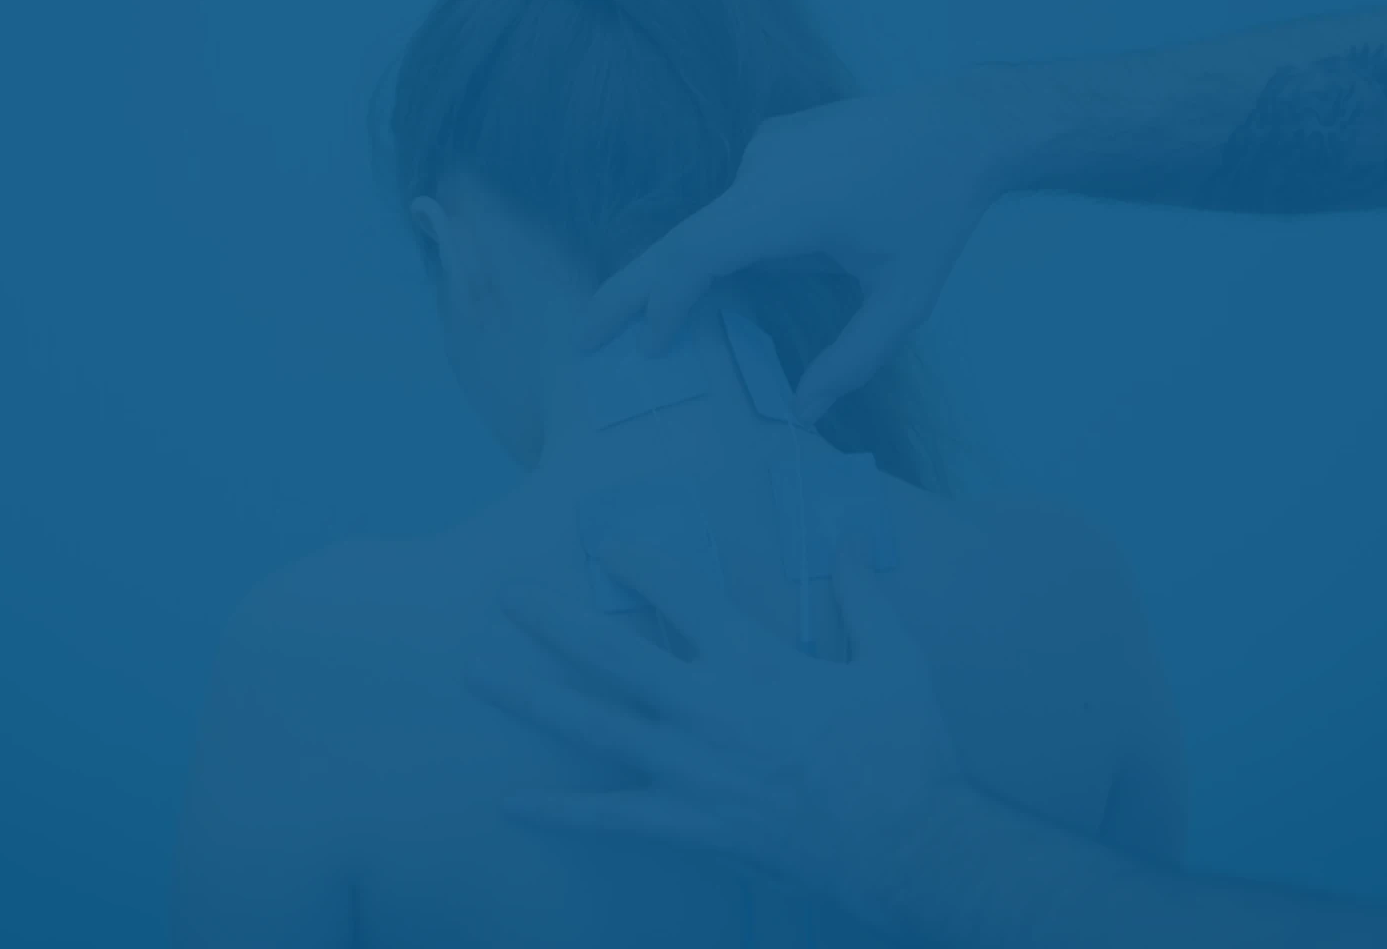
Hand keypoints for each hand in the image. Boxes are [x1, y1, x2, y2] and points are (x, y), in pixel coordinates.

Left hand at [467, 535, 963, 929]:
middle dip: (554, 621)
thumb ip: (863, 598)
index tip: (606, 544)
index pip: (682, 596)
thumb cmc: (904, 750)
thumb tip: (848, 543)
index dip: (640, 563)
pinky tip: (511, 801)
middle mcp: (708, 708)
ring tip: (479, 675)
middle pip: (612, 654)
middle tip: (507, 595)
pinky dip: (559, 809)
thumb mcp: (895, 661)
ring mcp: (691, 769)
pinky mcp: (690, 822)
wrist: (907, 844)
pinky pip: (611, 816)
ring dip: (531, 698)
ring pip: (594, 726)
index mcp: (755, 662)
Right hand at [577, 82, 1024, 421]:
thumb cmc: (938, 215)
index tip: (648, 348)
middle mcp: (763, 170)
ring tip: (727, 306)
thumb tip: (804, 411)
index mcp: (789, 206)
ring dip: (703, 272)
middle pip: (677, 238)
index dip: (665, 303)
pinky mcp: (772, 140)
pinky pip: (739, 202)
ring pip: (714, 225)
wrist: (963, 123)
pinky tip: (798, 255)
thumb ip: (854, 358)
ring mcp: (764, 149)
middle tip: (583, 338)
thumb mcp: (906, 299)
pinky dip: (734, 242)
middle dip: (626, 291)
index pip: (699, 256)